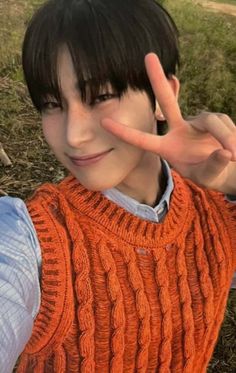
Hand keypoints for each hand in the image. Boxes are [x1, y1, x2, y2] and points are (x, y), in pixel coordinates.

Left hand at [101, 53, 235, 192]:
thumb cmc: (210, 174)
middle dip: (158, 80)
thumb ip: (213, 166)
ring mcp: (196, 122)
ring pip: (211, 121)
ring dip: (224, 136)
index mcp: (167, 148)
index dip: (124, 132)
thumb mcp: (208, 176)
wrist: (227, 168)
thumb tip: (224, 151)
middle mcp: (179, 130)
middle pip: (167, 101)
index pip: (143, 140)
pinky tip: (234, 150)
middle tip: (149, 56)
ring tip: (233, 155)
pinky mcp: (213, 119)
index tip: (104, 122)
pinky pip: (222, 123)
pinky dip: (231, 136)